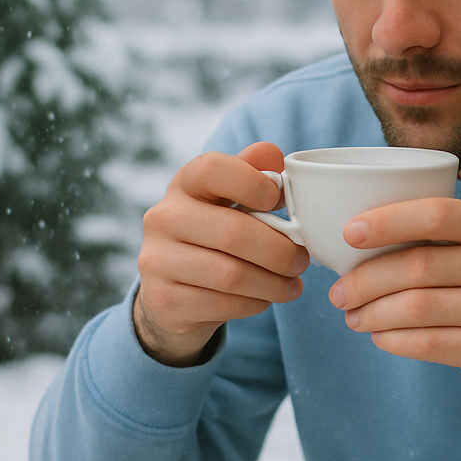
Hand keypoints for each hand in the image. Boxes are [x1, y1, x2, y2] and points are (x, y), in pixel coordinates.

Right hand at [133, 142, 310, 365]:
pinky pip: (223, 305)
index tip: (278, 201)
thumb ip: (252, 172)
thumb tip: (275, 155)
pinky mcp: (164, 300)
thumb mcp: (229, 199)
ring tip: (292, 283)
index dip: (254, 183)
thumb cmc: (214, 235)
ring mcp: (157, 261)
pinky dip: (255, 303)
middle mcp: (163, 218)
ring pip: (231, 275)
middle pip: (233, 232)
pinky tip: (266, 297)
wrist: (172, 292)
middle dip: (280, 250)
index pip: (214, 169)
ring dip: (273, 282)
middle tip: (302, 260)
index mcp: (184, 184)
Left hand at [327, 198, 460, 414]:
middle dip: (365, 280)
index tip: (348, 234)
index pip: (437, 214)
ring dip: (372, 313)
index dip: (387, 221)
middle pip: (417, 266)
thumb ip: (449, 240)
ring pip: (416, 307)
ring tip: (352, 316)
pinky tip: (379, 336)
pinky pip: (427, 343)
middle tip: (338, 291)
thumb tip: (365, 238)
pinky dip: (392, 340)